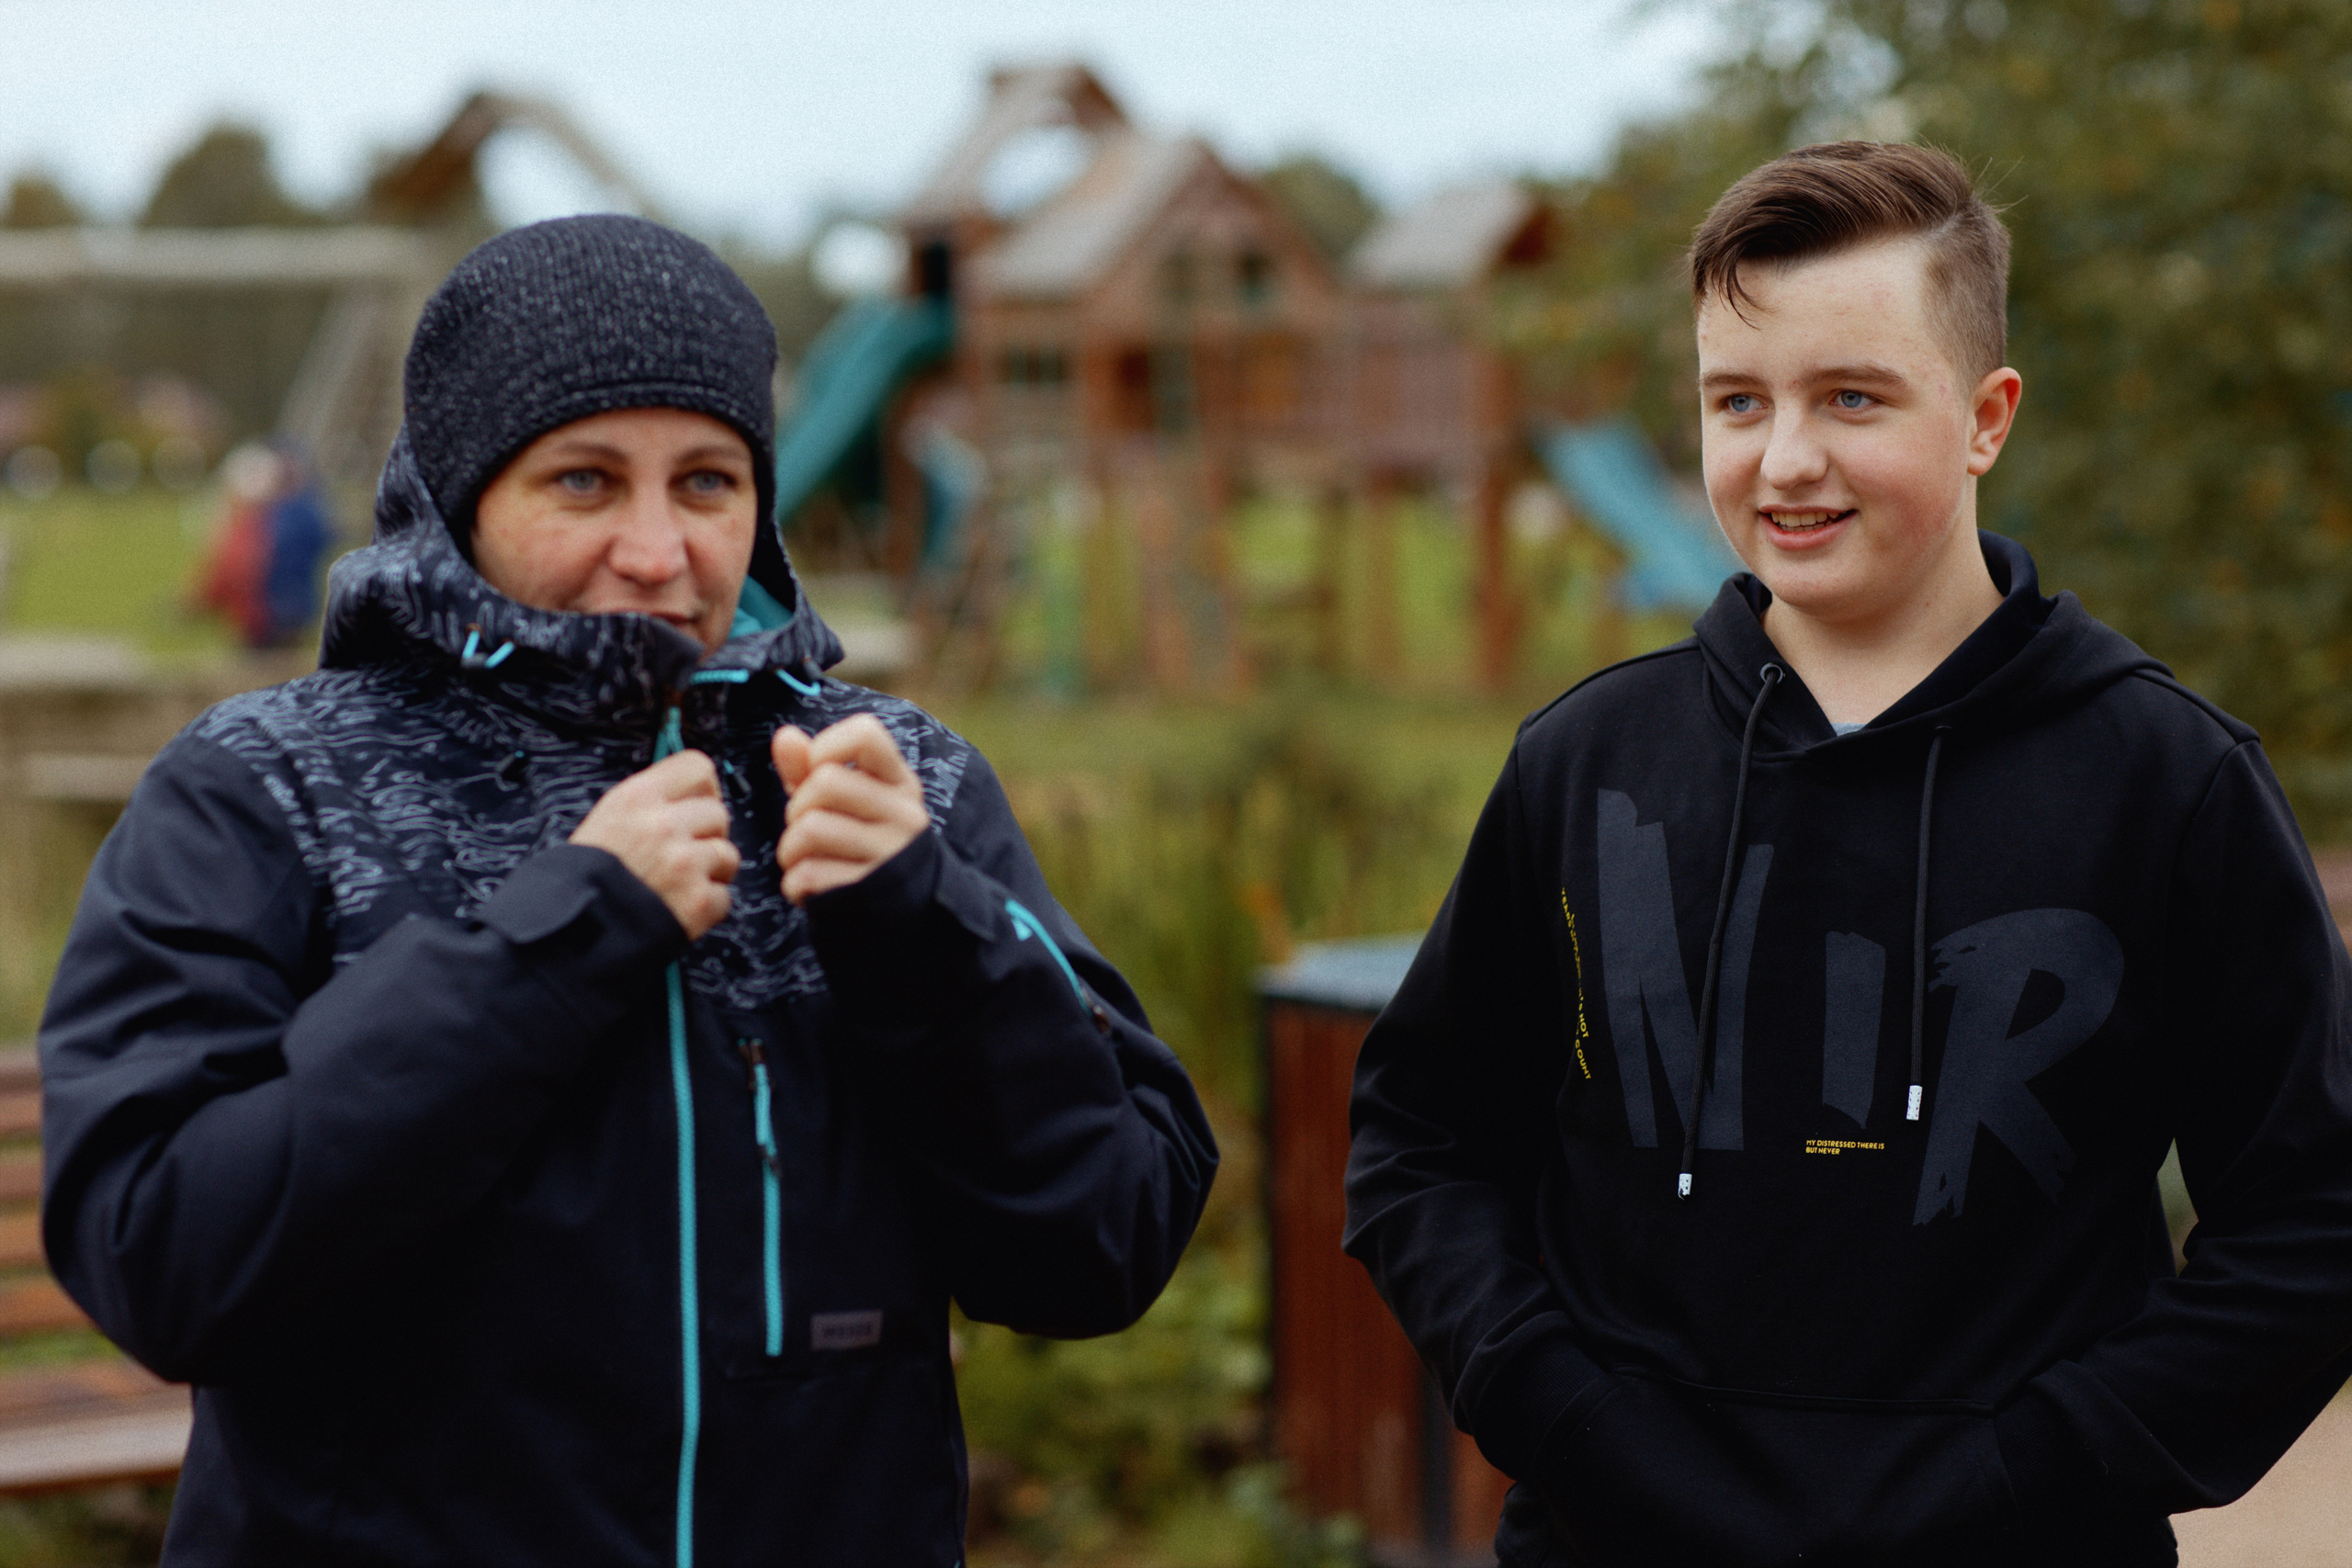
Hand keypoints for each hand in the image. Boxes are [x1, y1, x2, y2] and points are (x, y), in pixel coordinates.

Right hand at [569, 750, 739, 939]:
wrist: (568, 934)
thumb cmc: (583, 880)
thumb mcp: (607, 820)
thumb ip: (650, 804)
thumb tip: (689, 797)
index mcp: (637, 798)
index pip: (697, 768)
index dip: (704, 789)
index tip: (697, 805)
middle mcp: (663, 825)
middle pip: (719, 814)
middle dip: (707, 835)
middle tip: (684, 854)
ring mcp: (683, 863)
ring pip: (728, 855)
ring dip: (711, 872)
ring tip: (679, 884)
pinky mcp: (697, 901)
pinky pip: (724, 897)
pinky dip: (707, 907)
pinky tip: (678, 908)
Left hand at [773, 715, 929, 904]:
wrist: (904, 911)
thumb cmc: (863, 843)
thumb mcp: (846, 802)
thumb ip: (811, 768)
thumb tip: (784, 736)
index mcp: (900, 783)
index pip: (866, 734)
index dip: (827, 747)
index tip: (819, 773)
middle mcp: (905, 815)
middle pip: (826, 782)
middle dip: (797, 808)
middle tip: (806, 829)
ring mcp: (891, 854)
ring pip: (810, 829)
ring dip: (790, 849)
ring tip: (804, 860)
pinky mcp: (871, 892)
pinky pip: (808, 874)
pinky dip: (795, 884)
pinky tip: (811, 888)